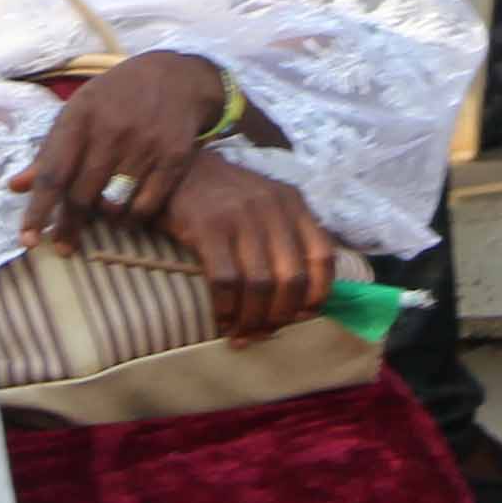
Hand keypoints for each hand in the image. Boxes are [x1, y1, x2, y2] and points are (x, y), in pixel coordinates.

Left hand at [15, 51, 230, 243]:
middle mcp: (111, 130)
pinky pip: (146, 206)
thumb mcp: (79, 111)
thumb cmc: (116, 97)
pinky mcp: (173, 157)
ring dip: (103, 220)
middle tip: (61, 245)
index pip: (53, 173)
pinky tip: (127, 216)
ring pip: (114, 205)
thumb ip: (49, 151)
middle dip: (68, 226)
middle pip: (81, 194)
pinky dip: (133, 218)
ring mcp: (144, 144)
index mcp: (80, 116)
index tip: (27, 240)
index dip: (38, 211)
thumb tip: (15, 187)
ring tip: (99, 221)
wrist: (176, 76)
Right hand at [156, 154, 336, 343]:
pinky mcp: (208, 228)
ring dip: (252, 319)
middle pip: (292, 279)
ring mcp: (241, 216)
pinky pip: (225, 282)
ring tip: (242, 333)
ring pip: (260, 285)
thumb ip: (288, 238)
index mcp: (293, 203)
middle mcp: (273, 207)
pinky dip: (226, 309)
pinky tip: (222, 320)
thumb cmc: (225, 198)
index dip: (317, 295)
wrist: (178, 169)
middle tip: (265, 332)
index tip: (302, 317)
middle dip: (281, 316)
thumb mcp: (267, 204)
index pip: (323, 256)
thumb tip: (301, 301)